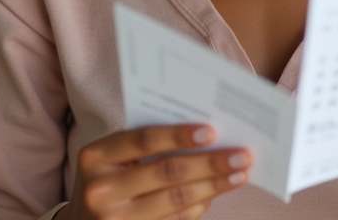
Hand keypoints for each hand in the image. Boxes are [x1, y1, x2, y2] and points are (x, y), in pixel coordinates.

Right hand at [58, 123, 250, 219]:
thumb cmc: (106, 176)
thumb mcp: (113, 156)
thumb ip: (146, 143)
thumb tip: (204, 135)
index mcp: (96, 157)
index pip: (144, 140)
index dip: (179, 135)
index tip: (212, 131)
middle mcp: (101, 191)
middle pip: (166, 171)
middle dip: (209, 163)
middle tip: (242, 155)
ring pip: (176, 200)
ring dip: (213, 186)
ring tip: (239, 173)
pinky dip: (199, 206)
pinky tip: (217, 193)